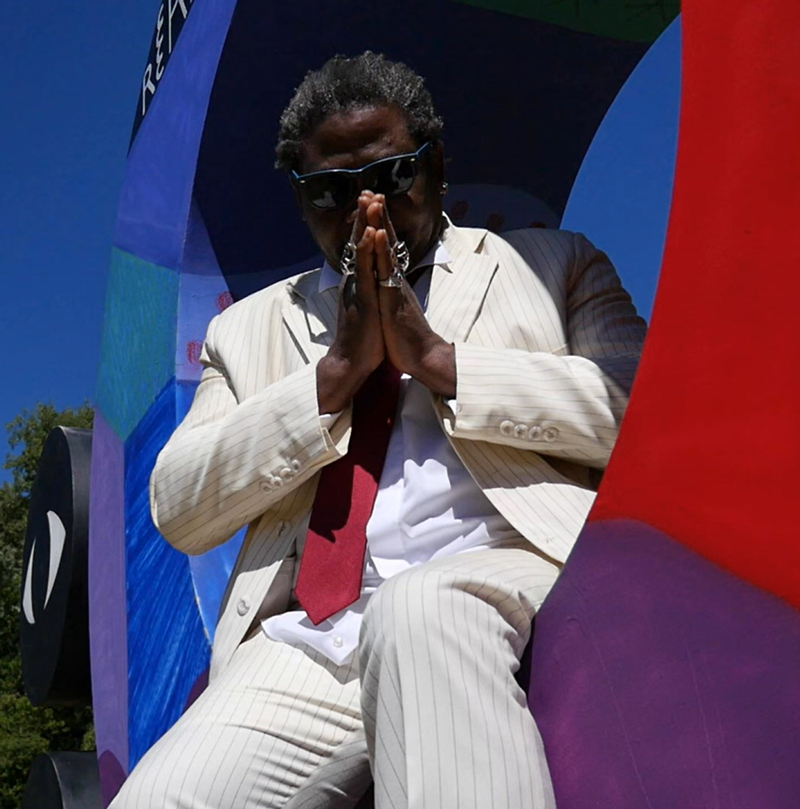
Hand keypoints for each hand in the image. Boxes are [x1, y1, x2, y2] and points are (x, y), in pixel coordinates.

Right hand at [317, 193, 384, 412]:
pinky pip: (365, 269)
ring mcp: (357, 287)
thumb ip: (367, 294)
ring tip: (368, 200)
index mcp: (358, 283)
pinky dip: (368, 249)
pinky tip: (370, 232)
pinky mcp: (363, 298)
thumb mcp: (367, 309)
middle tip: (367, 190)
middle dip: (364, 216)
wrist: (352, 361)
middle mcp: (354, 281)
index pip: (362, 248)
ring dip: (365, 223)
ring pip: (361, 250)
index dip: (365, 225)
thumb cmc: (363, 338)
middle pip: (359, 241)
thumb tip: (369, 286)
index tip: (370, 205)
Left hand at [369, 196, 456, 397]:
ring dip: (381, 223)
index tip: (373, 208)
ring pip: (388, 249)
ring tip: (374, 200)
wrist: (422, 356)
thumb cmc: (407, 338)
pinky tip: (377, 233)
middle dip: (380, 216)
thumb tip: (389, 290)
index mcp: (394, 283)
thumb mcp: (395, 311)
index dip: (380, 227)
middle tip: (372, 191)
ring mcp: (396, 286)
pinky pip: (387, 270)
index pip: (387, 249)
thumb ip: (392, 296)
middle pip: (388, 240)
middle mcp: (396, 279)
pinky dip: (382, 250)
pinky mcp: (394, 297)